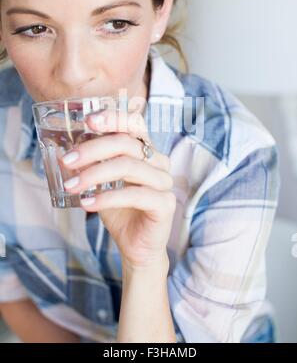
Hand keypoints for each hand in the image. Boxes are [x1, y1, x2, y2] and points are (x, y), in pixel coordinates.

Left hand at [62, 108, 175, 269]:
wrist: (136, 246)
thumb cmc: (120, 210)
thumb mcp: (102, 183)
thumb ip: (92, 165)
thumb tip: (64, 151)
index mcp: (146, 151)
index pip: (135, 123)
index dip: (114, 118)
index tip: (88, 121)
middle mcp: (159, 162)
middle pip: (126, 143)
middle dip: (92, 149)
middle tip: (67, 160)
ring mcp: (165, 182)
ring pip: (128, 167)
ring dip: (94, 174)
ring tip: (70, 186)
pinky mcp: (165, 204)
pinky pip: (134, 195)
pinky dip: (106, 198)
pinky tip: (87, 203)